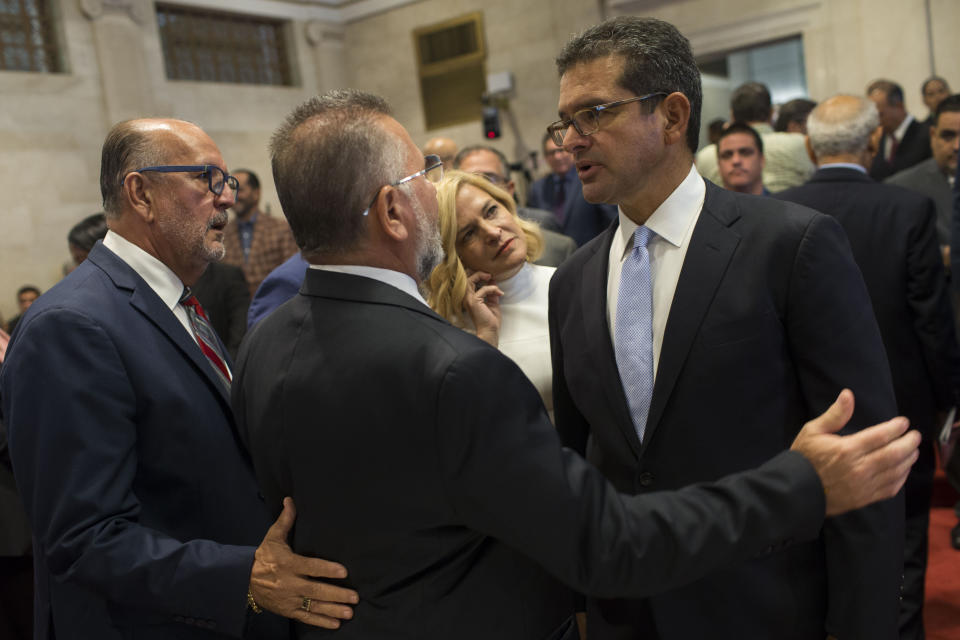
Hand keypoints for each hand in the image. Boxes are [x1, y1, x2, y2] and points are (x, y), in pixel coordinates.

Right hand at [250, 497, 358, 628]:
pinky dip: (321, 622)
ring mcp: (289, 599)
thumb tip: (291, 500)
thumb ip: (285, 520)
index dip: (327, 569)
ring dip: (333, 610)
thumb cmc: (264, 556)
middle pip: (316, 590)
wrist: (244, 581)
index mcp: (288, 564)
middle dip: (336, 594)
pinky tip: (336, 624)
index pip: (310, 567)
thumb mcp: (273, 537)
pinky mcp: (288, 610)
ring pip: (313, 606)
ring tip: (349, 612)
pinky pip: (306, 617)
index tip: (344, 572)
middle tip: (355, 596)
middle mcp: (289, 583)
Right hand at [461, 271, 502, 346]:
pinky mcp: (474, 302)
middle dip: (478, 273)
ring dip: (481, 276)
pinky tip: (498, 293)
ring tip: (490, 277)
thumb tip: (492, 280)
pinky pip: (483, 289)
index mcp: (469, 298)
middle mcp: (466, 298)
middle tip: (489, 275)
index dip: (477, 275)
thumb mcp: (492, 302)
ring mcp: (468, 300)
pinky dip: (492, 288)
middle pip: (467, 278)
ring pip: (470, 280)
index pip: (468, 281)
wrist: (490, 330)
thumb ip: (491, 291)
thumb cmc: (490, 319)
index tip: (489, 276)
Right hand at [790, 389, 918, 515]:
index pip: (880, 436)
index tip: (903, 422)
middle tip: (915, 436)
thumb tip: (848, 394)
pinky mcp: (865, 498)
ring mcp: (864, 485)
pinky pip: (891, 488)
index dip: (896, 428)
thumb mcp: (813, 431)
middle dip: (909, 443)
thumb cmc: (805, 457)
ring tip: (913, 451)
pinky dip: (901, 478)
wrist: (797, 489)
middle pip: (894, 454)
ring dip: (908, 460)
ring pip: (896, 471)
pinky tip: (903, 470)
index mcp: (847, 449)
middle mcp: (859, 468)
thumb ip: (835, 414)